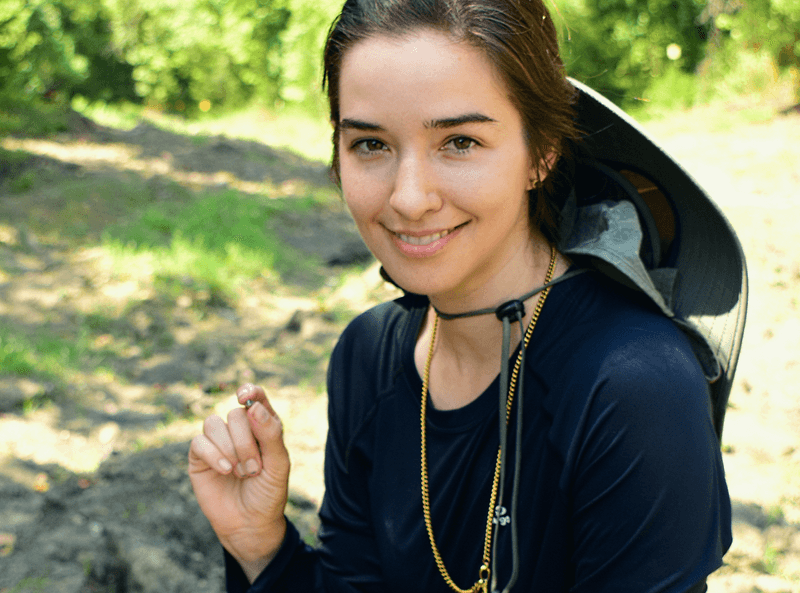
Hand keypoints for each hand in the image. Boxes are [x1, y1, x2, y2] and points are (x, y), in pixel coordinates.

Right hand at [188, 384, 289, 582]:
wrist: (250, 524)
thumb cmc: (268, 493)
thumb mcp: (278, 465)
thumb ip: (270, 434)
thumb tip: (253, 407)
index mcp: (262, 425)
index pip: (254, 397)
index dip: (249, 391)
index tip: (244, 397)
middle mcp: (239, 430)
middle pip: (235, 415)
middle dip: (246, 442)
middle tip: (254, 469)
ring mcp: (218, 442)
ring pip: (214, 424)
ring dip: (230, 450)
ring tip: (241, 473)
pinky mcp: (199, 457)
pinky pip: (199, 442)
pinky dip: (213, 455)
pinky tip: (225, 471)